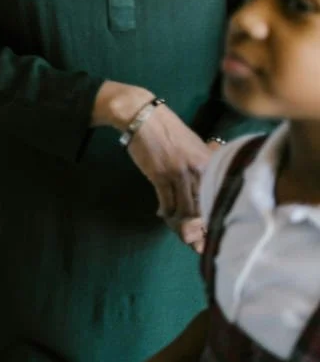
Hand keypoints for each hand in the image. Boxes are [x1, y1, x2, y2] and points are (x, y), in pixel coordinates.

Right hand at [94, 82, 210, 234]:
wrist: (143, 116)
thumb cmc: (169, 130)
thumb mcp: (193, 144)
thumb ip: (203, 164)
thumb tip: (209, 184)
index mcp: (209, 162)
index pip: (216, 196)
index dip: (214, 218)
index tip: (213, 233)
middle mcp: (198, 170)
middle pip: (203, 208)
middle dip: (200, 230)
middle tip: (197, 244)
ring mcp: (179, 174)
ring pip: (185, 210)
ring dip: (180, 224)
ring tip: (178, 228)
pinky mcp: (159, 176)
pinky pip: (166, 203)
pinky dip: (165, 212)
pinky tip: (162, 214)